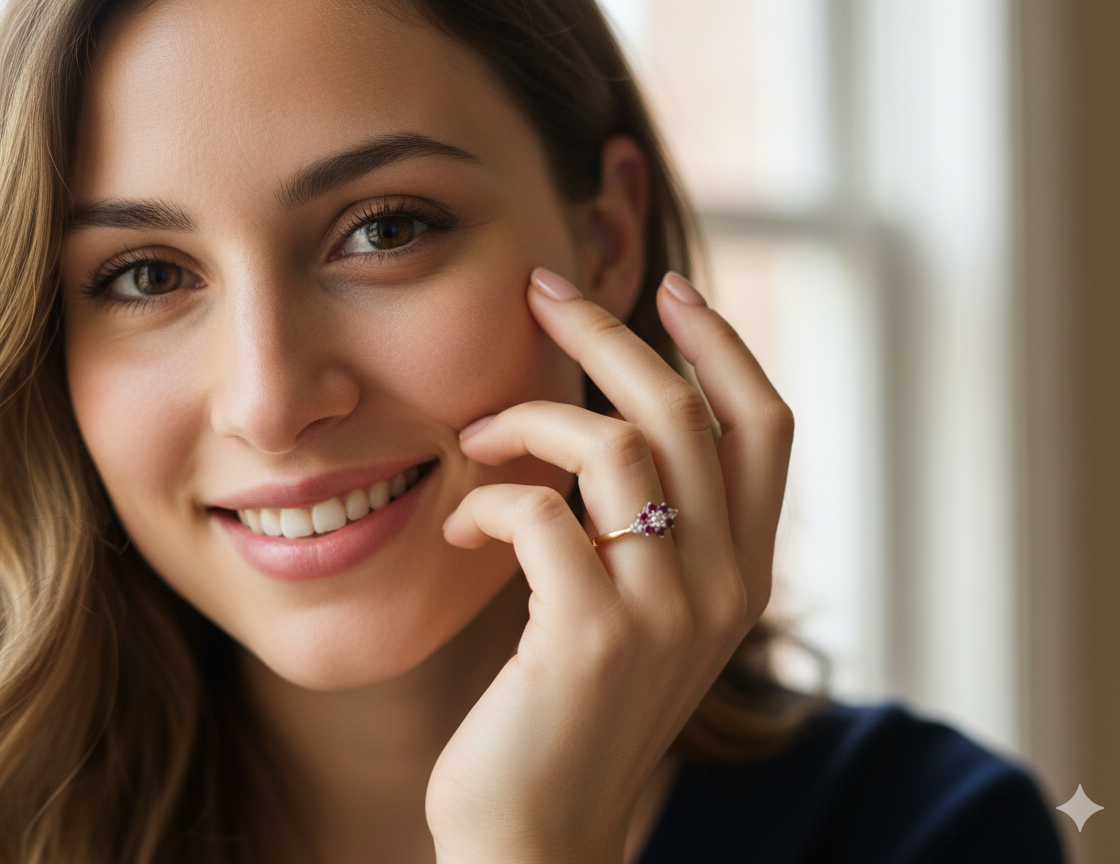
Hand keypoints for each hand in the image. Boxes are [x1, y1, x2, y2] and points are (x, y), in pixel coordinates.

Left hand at [427, 268, 792, 863]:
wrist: (536, 833)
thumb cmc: (572, 710)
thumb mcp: (643, 611)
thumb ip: (657, 529)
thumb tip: (620, 421)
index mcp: (744, 573)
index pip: (766, 426)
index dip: (722, 346)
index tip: (668, 289)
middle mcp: (724, 587)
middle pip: (686, 413)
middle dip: (609, 335)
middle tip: (543, 294)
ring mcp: (664, 613)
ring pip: (614, 447)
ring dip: (527, 422)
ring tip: (476, 439)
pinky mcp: (589, 638)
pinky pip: (538, 513)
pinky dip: (486, 501)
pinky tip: (458, 527)